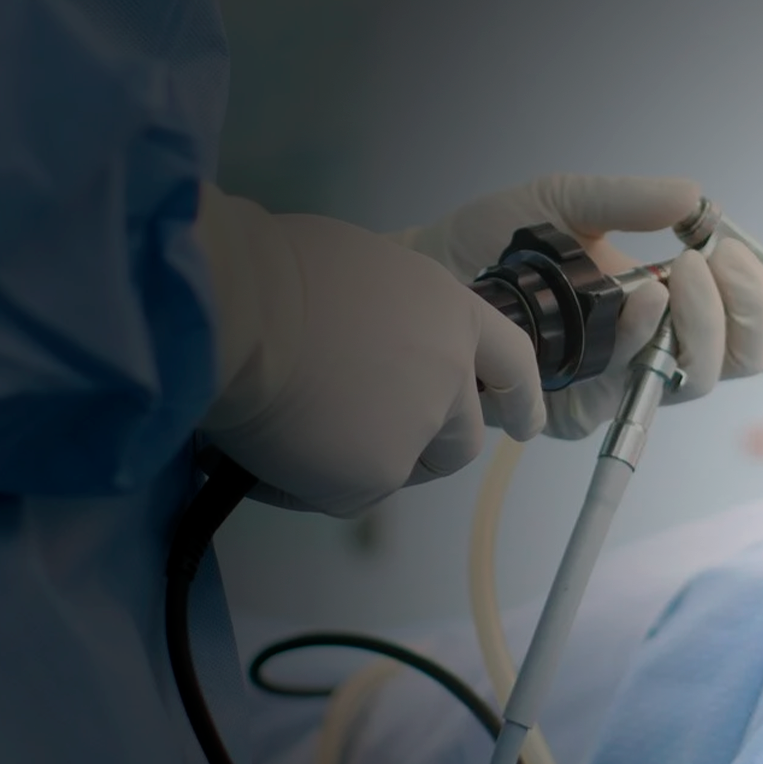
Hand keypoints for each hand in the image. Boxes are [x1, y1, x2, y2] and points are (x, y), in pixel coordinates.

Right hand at [193, 185, 544, 515]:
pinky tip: (268, 450)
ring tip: (293, 427)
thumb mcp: (362, 273)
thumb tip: (368, 348)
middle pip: (460, 439)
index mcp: (452, 314)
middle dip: (427, 450)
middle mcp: (450, 375)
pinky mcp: (373, 476)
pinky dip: (307, 482)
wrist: (237, 308)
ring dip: (356, 460)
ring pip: (393, 468)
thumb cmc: (276, 270)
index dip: (520, 398)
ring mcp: (416, 430)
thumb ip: (391, 320)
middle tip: (373, 444)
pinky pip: (339, 493)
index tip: (526, 426)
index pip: (511, 363)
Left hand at [392, 174, 762, 438]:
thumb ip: (627, 200)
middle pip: (750, 355)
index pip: (754, 337)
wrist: (419, 281)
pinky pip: (652, 378)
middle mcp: (659, 349)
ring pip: (712, 372)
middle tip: (712, 262)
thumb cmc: (487, 244)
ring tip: (680, 272)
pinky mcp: (589, 409)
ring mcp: (629, 381)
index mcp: (670, 302)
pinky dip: (659, 332)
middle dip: (752, 307)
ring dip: (711, 318)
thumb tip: (695, 200)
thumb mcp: (559, 200)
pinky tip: (644, 298)